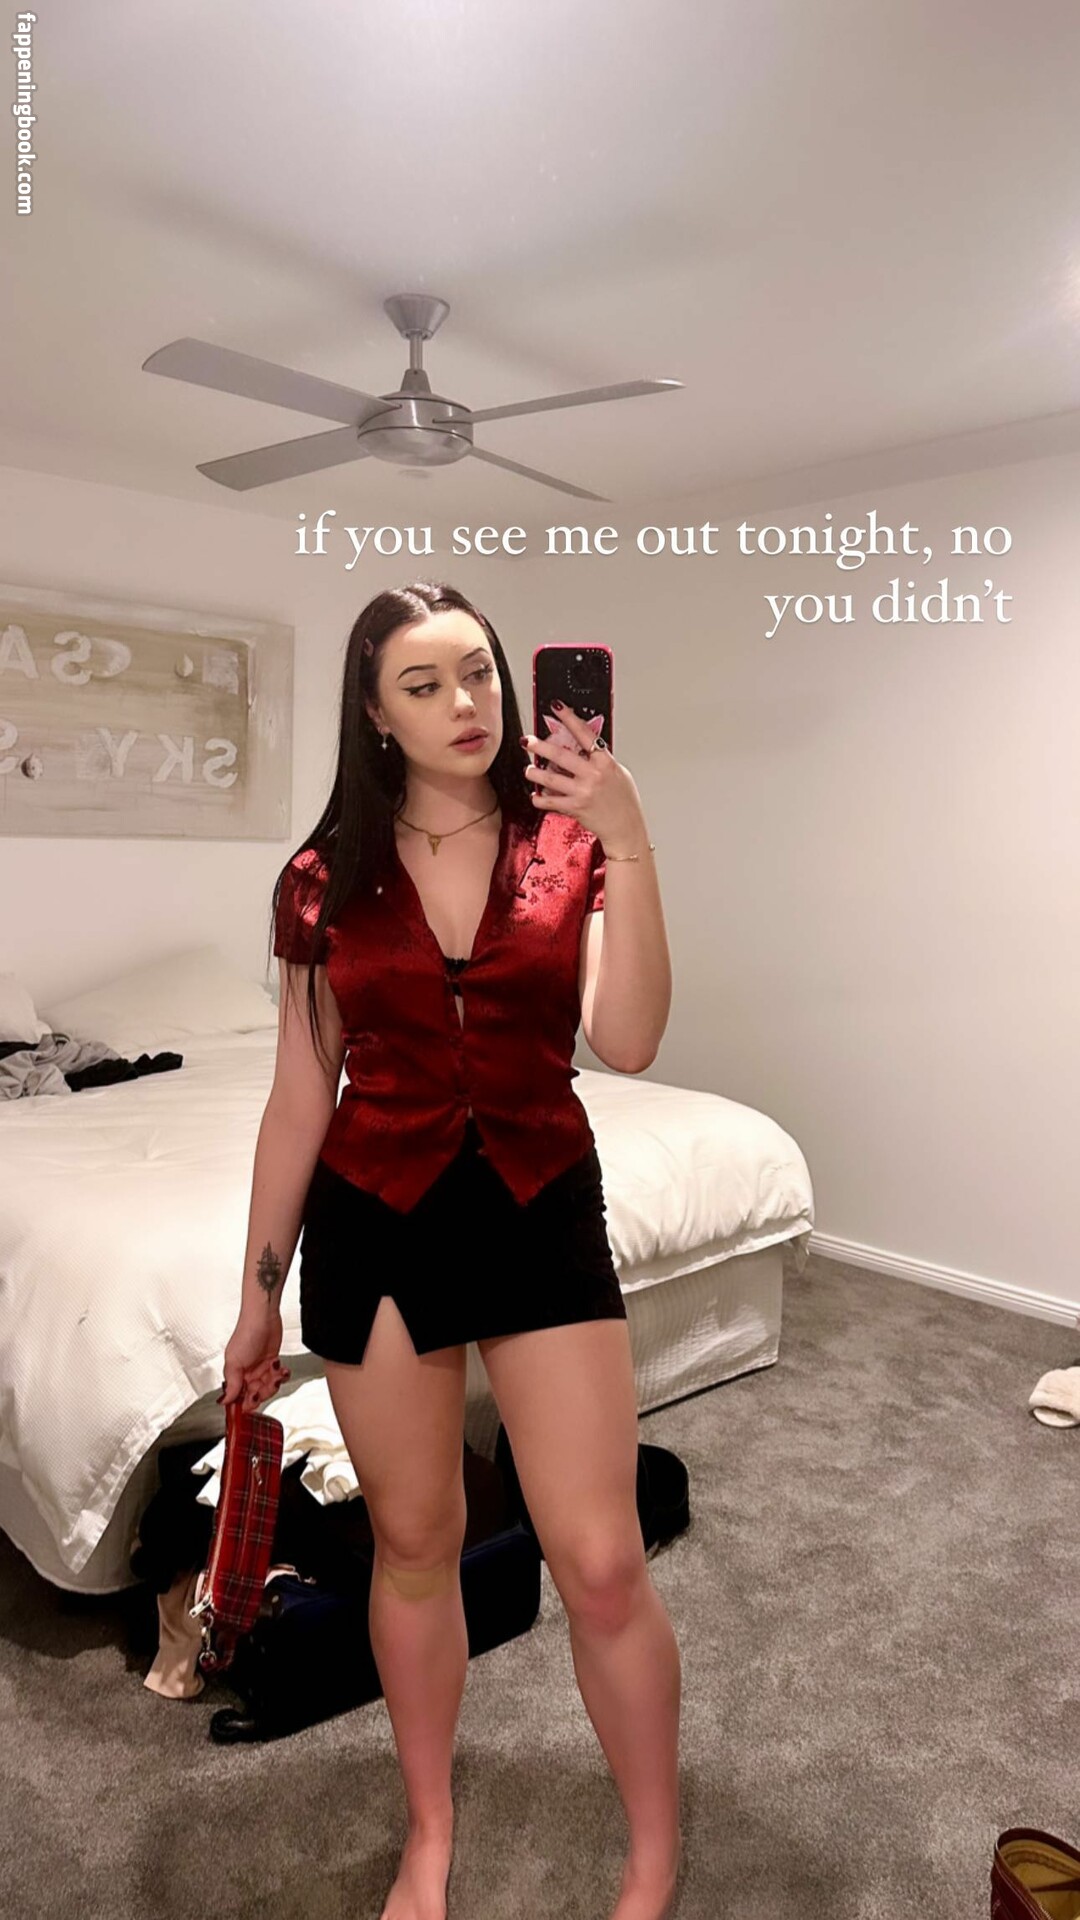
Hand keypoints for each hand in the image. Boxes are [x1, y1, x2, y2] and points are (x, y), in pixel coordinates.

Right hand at [219, 1310, 290, 1412]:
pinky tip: (281, 1369)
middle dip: (264, 1393)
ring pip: (269, 1388)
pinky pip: (278, 1377)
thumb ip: (232, 1383)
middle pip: (256, 1395)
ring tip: (276, 1373)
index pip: (238, 1398)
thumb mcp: (234, 1361)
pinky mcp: (272, 1362)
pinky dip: (282, 1375)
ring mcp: (260, 1368)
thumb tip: (224, 1401)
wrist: (263, 1316)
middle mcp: (247, 1373)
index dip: (245, 1404)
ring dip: (275, 1383)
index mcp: (235, 1375)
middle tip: (267, 1385)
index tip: (252, 1405)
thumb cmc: (245, 1332)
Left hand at [521, 702, 648, 849]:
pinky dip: (540, 798)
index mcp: (605, 761)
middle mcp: (593, 774)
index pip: (584, 733)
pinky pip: (550, 801)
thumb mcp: (619, 773)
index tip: (557, 707)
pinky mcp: (575, 808)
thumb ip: (601, 760)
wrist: (626, 828)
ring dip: (534, 773)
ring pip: (550, 778)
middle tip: (527, 741)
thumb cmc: (625, 802)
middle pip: (560, 754)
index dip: (569, 718)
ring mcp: (582, 791)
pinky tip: (535, 795)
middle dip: (539, 746)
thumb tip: (585, 747)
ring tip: (528, 770)